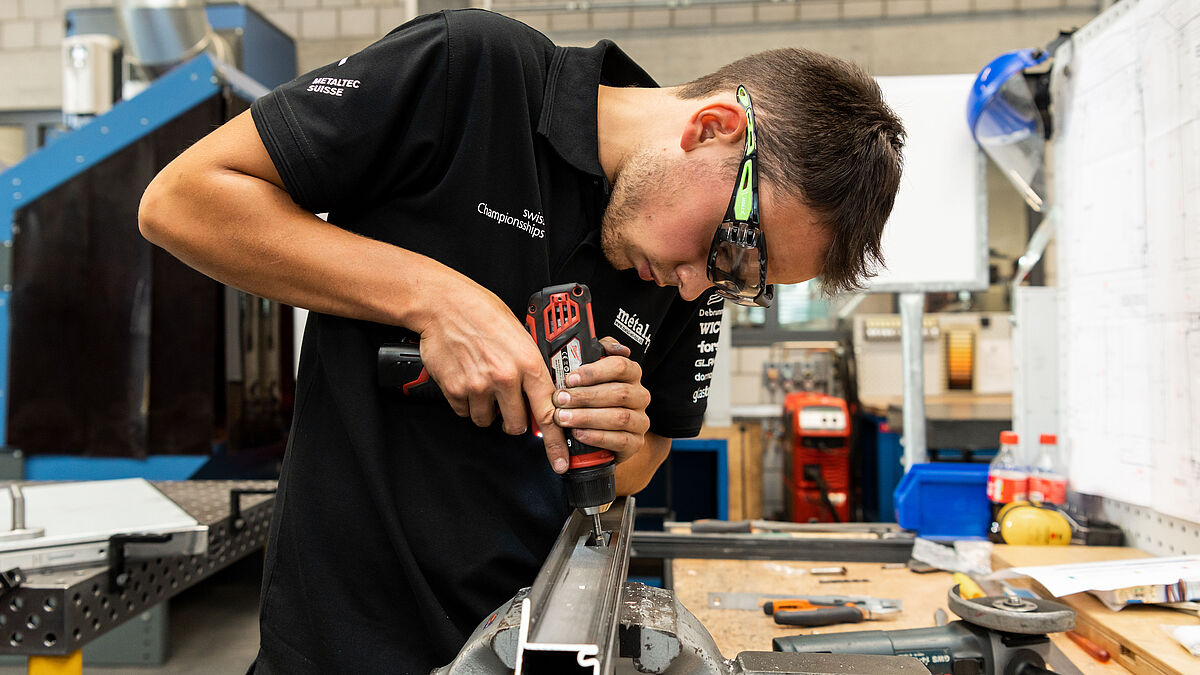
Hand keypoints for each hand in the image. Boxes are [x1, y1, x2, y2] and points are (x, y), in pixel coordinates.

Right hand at [413, 277, 571, 472]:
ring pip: (487, 421)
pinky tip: (466, 379)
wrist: (445, 305)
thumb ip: (532, 368)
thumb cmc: (484, 314)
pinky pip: (464, 412)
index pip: (548, 412)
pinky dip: (466, 402)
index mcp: (528, 363)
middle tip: (507, 404)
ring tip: (482, 382)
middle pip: (516, 425)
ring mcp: (478, 385)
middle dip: (513, 421)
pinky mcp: (455, 389)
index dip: (556, 442)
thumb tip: (543, 396)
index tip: (560, 461)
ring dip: (487, 410)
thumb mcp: (521, 336)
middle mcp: (505, 377)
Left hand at [552, 337, 650, 463]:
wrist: (608, 438)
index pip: (620, 365)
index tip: (571, 378)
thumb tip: (589, 340)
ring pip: (620, 417)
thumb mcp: (592, 378)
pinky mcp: (636, 443)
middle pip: (618, 392)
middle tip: (560, 400)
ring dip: (587, 417)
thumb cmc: (596, 402)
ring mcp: (640, 420)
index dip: (595, 371)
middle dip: (585, 396)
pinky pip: (620, 440)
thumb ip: (590, 357)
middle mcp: (639, 396)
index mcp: (631, 374)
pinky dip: (597, 437)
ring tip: (564, 418)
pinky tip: (579, 434)